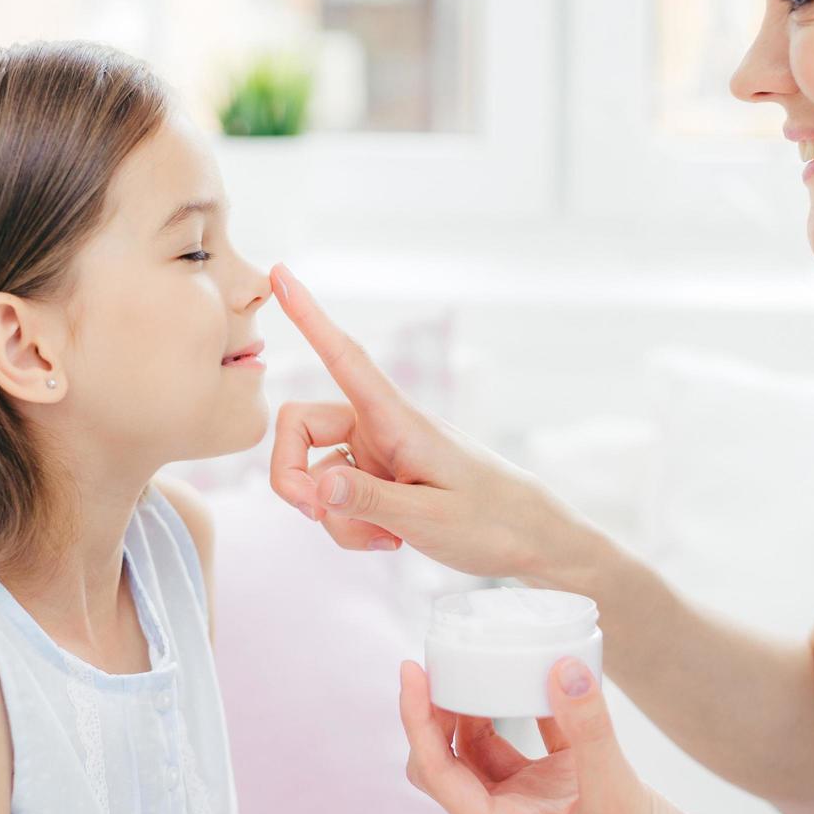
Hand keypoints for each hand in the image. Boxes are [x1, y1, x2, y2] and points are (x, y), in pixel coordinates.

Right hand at [267, 264, 586, 579]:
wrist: (532, 540)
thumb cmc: (492, 521)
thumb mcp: (430, 519)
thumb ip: (368, 500)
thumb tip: (314, 484)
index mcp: (398, 420)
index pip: (344, 356)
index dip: (309, 316)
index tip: (280, 273)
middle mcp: (381, 427)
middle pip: (300, 427)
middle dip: (291, 476)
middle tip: (313, 513)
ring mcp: (377, 453)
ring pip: (317, 475)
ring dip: (334, 514)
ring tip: (385, 539)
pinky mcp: (378, 479)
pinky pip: (337, 498)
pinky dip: (349, 524)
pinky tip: (388, 539)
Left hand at [399, 658, 752, 813]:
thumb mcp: (620, 801)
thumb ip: (590, 733)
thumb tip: (562, 665)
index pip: (437, 773)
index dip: (417, 722)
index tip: (412, 670)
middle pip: (453, 760)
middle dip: (441, 712)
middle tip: (447, 660)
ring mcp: (545, 803)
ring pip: (492, 747)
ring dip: (484, 706)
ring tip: (488, 659)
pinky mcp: (578, 788)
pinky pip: (544, 738)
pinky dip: (540, 706)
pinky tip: (549, 672)